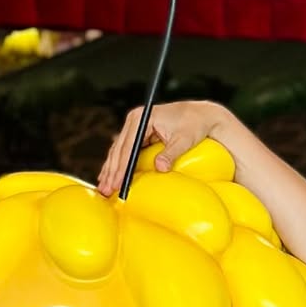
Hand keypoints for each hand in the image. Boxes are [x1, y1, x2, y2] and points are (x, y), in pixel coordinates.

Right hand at [98, 99, 227, 196]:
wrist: (201, 116)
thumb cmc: (195, 125)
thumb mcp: (184, 139)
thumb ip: (171, 153)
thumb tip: (160, 168)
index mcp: (143, 117)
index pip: (128, 146)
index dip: (122, 167)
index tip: (117, 183)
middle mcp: (135, 120)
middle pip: (119, 149)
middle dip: (112, 171)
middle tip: (106, 190)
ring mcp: (135, 127)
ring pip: (118, 152)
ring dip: (111, 170)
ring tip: (104, 188)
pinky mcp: (138, 135)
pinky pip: (124, 152)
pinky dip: (118, 166)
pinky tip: (110, 178)